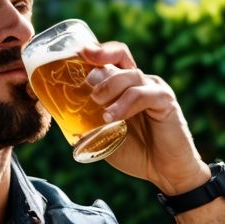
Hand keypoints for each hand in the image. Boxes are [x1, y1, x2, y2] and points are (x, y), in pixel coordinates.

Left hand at [79, 42, 210, 194]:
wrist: (164, 171)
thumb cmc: (135, 152)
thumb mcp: (104, 135)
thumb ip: (87, 122)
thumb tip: (59, 114)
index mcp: (125, 86)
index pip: (112, 57)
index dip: (97, 51)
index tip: (81, 53)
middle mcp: (140, 82)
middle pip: (120, 56)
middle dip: (100, 65)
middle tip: (88, 85)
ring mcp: (153, 89)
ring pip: (130, 74)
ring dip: (109, 87)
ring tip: (99, 107)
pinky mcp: (165, 101)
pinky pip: (142, 94)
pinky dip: (125, 104)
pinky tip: (113, 117)